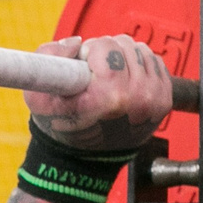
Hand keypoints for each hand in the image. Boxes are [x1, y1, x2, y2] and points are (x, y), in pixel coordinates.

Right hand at [25, 34, 174, 153]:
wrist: (85, 159)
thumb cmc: (62, 127)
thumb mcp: (38, 96)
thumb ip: (48, 57)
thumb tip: (76, 43)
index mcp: (110, 97)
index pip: (105, 47)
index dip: (89, 52)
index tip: (83, 65)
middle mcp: (138, 98)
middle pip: (124, 44)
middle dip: (105, 53)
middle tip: (93, 74)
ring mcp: (155, 100)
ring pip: (141, 50)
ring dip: (123, 58)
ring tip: (109, 78)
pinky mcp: (165, 100)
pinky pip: (155, 62)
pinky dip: (138, 66)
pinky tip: (125, 82)